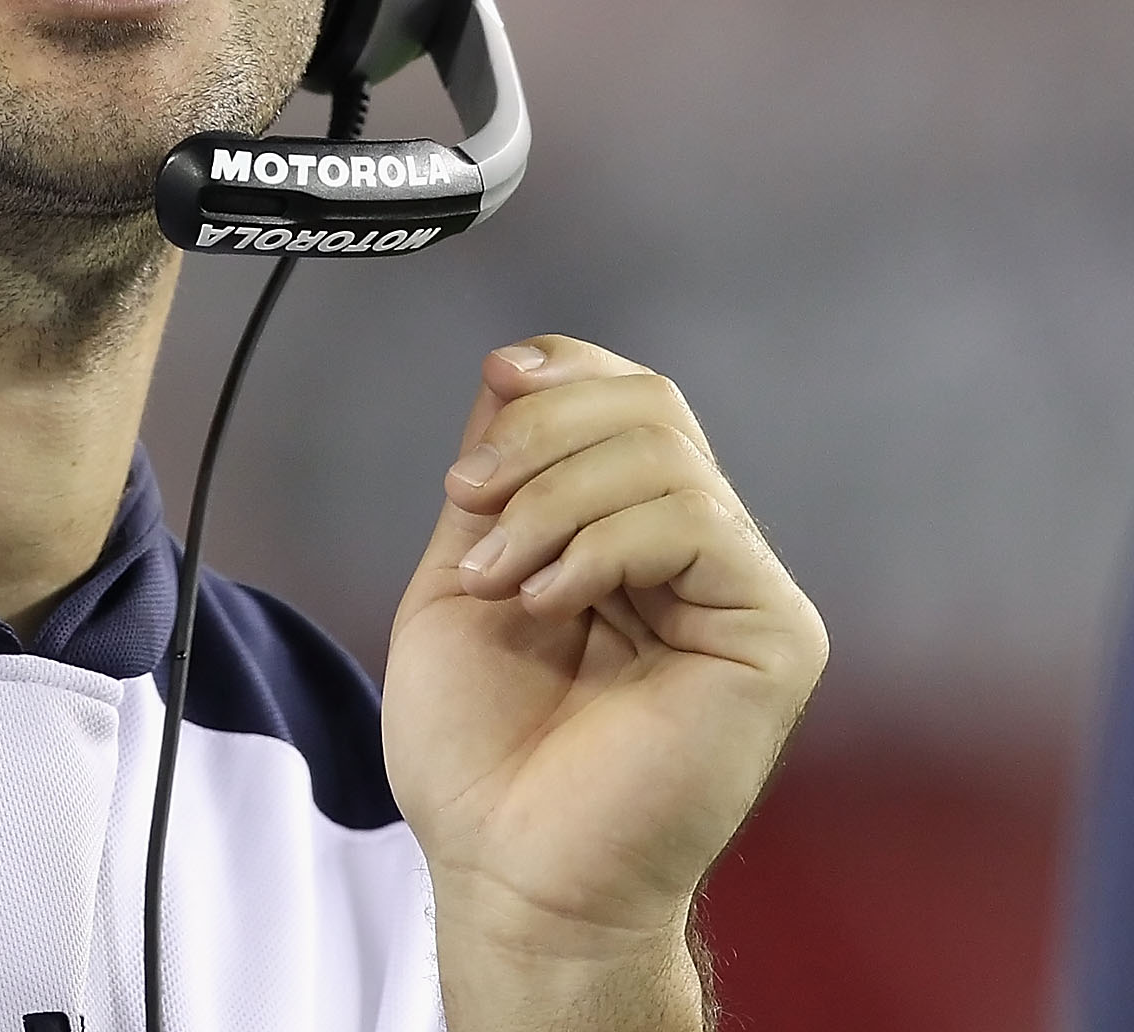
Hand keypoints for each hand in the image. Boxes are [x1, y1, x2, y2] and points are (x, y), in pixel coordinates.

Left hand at [380, 336, 827, 1030]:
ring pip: (663, 453)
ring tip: (499, 580)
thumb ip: (500, 477)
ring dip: (550, 501)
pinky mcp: (772, 634)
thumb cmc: (480, 753)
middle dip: (540, 434)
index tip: (498, 381)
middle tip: (471, 502)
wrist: (509, 868)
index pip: (627, 397)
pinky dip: (599, 544)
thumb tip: (517, 364)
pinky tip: (550, 601)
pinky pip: (694, 522)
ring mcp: (740, 591)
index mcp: (628, 535)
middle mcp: (697, 554)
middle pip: (649, 405)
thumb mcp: (461, 574)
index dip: (565, 369)